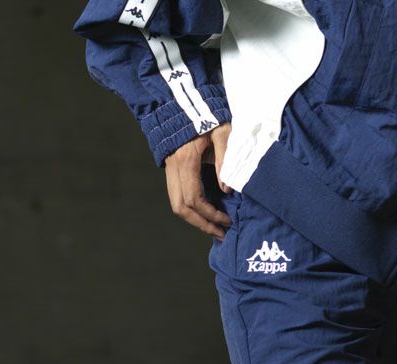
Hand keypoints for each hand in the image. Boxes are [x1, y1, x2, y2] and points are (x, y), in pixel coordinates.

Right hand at [163, 122, 232, 238]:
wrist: (182, 97)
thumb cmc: (206, 112)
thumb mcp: (222, 131)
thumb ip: (224, 160)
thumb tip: (226, 190)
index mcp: (186, 160)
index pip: (195, 199)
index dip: (210, 214)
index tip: (226, 221)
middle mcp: (174, 167)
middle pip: (181, 207)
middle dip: (201, 224)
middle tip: (219, 233)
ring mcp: (169, 168)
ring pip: (176, 204)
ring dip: (194, 219)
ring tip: (213, 227)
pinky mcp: (170, 167)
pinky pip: (177, 195)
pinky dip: (190, 208)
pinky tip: (205, 212)